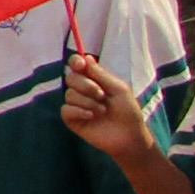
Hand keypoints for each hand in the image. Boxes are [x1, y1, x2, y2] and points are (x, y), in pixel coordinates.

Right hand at [58, 47, 152, 162]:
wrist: (129, 136)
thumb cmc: (128, 111)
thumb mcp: (118, 88)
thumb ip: (101, 74)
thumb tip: (86, 57)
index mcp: (93, 80)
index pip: (77, 65)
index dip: (75, 62)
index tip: (80, 65)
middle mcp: (82, 90)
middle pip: (70, 77)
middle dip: (86, 85)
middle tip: (102, 95)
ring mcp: (76, 104)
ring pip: (69, 94)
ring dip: (88, 102)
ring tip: (102, 111)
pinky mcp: (72, 119)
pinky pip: (66, 109)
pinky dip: (79, 111)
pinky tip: (91, 117)